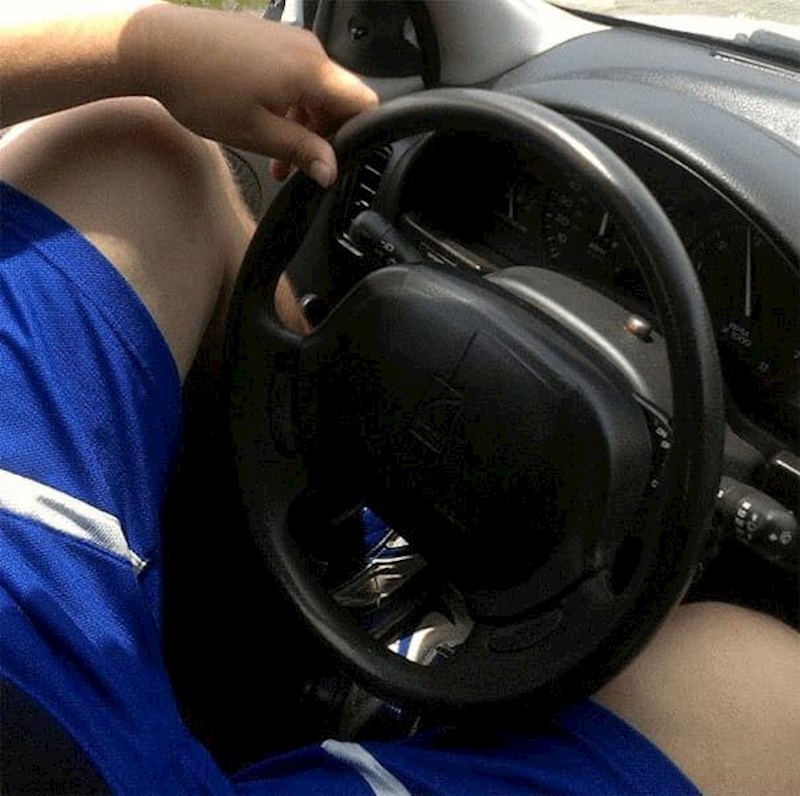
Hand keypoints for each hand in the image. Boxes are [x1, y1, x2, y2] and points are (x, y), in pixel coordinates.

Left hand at [132, 3, 377, 186]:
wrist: (154, 46)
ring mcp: (286, 39)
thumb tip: (332, 170)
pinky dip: (287, 105)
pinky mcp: (267, 38)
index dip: (358, 137)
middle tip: (296, 168)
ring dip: (301, 126)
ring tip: (274, 157)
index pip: (364, 103)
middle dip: (323, 138)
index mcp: (312, 71)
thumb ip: (303, 151)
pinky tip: (262, 125)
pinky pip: (292, 76)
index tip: (338, 161)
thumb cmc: (201, 87)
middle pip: (337, 99)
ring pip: (313, 90)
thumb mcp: (258, 133)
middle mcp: (306, 48)